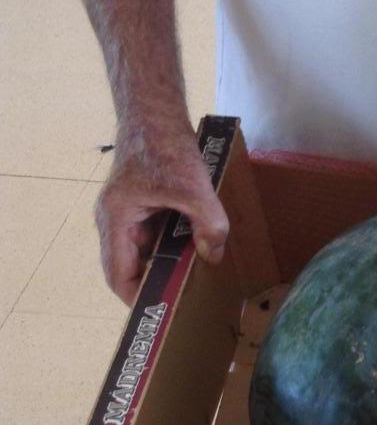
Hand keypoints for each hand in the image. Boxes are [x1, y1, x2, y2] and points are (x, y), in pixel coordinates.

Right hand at [96, 121, 228, 302]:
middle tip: (182, 302)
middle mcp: (114, 220)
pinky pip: (152, 237)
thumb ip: (209, 225)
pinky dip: (170, 248)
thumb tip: (214, 255)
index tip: (159, 311)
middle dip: (154, 284)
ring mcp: (126, 214)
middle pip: (129, 267)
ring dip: (164, 266)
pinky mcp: (140, 206)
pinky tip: (194, 253)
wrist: (155, 113)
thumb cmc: (165, 145)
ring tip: (191, 283)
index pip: (117, 274)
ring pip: (142, 253)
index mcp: (116, 220)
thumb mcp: (195, 189)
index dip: (137, 297)